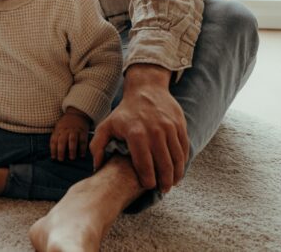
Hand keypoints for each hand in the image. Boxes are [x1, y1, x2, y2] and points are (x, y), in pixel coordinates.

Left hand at [50, 107, 89, 160]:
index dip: (53, 150)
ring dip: (72, 150)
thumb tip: (54, 151)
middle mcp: (65, 130)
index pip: (54, 140)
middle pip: (62, 141)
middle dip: (61, 151)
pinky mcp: (83, 132)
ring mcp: (74, 131)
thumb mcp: (58, 128)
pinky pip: (83, 141)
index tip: (53, 158)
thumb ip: (56, 137)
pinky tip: (82, 155)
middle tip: (61, 160)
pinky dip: (82, 148)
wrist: (77, 114)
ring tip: (72, 158)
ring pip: (72, 140)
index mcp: (58, 130)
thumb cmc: (65, 124)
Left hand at [91, 64, 187, 193]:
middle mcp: (154, 131)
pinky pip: (184, 148)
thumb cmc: (124, 112)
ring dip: (176, 174)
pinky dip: (183, 162)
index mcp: (135, 134)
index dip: (147, 180)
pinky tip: (178, 170)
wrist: (145, 89)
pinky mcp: (180, 125)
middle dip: (164, 182)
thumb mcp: (106, 125)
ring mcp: (169, 128)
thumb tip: (96, 166)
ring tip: (171, 183)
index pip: (144, 165)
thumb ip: (97, 146)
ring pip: (177, 159)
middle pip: (164, 165)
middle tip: (162, 190)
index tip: (147, 187)